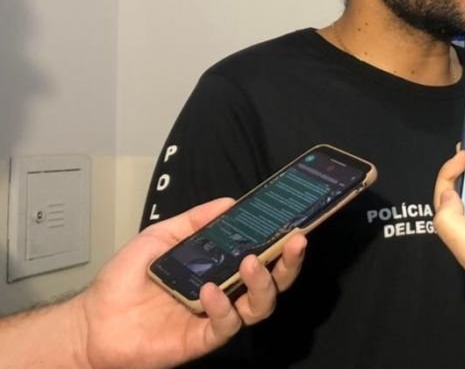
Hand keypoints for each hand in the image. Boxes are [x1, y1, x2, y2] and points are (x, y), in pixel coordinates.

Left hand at [78, 198, 306, 368]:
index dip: (281, 241)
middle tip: (295, 240)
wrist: (93, 320)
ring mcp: (215, 317)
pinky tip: (209, 290)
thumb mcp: (161, 237)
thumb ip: (195, 221)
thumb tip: (231, 201)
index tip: (294, 221)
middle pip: (273, 282)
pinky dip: (223, 307)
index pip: (262, 255)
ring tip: (250, 263)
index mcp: (221, 268)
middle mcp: (226, 292)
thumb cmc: (125, 279)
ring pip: (260, 306)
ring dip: (262, 283)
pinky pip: (226, 326)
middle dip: (289, 262)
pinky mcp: (201, 339)